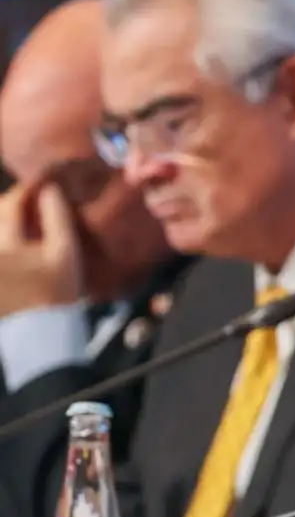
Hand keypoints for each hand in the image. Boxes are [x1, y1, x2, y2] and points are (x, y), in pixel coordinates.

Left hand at [0, 179, 81, 317]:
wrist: (38, 331)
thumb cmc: (55, 291)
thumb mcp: (65, 253)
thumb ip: (58, 218)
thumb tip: (50, 189)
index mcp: (9, 242)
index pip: (13, 202)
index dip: (30, 189)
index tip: (46, 185)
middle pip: (0, 212)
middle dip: (14, 202)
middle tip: (34, 200)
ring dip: (9, 219)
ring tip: (24, 220)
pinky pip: (1, 243)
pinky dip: (7, 237)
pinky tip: (18, 242)